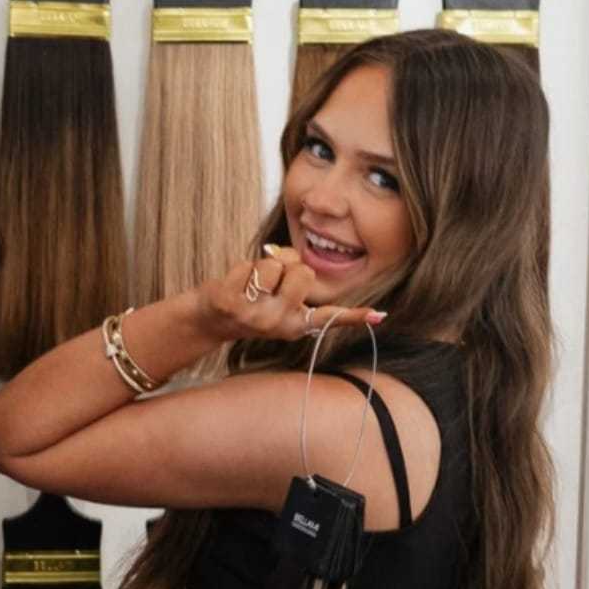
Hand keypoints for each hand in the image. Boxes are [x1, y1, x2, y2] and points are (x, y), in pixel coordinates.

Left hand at [195, 244, 384, 342]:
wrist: (210, 319)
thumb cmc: (252, 301)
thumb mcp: (280, 300)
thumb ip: (298, 280)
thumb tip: (301, 263)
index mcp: (296, 325)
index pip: (329, 318)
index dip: (354, 316)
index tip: (379, 316)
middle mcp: (279, 324)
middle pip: (304, 272)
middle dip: (288, 265)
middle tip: (271, 281)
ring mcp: (254, 316)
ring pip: (274, 265)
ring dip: (261, 266)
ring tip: (251, 285)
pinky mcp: (231, 304)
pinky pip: (248, 265)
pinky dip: (241, 267)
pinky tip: (234, 286)